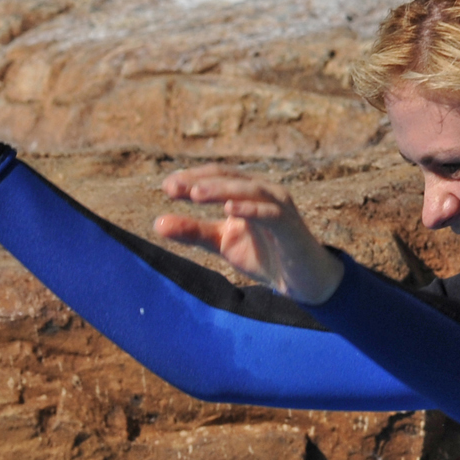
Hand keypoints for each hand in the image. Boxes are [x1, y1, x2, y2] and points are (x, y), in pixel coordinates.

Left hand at [154, 167, 344, 305]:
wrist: (302, 282)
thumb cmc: (264, 256)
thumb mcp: (221, 243)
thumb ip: (192, 233)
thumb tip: (157, 223)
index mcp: (246, 193)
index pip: (216, 177)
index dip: (192, 178)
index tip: (166, 186)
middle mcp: (264, 193)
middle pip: (230, 178)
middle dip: (200, 181)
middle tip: (172, 187)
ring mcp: (279, 207)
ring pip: (249, 190)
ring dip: (221, 190)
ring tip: (195, 193)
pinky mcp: (291, 226)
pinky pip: (270, 213)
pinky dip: (250, 209)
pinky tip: (229, 210)